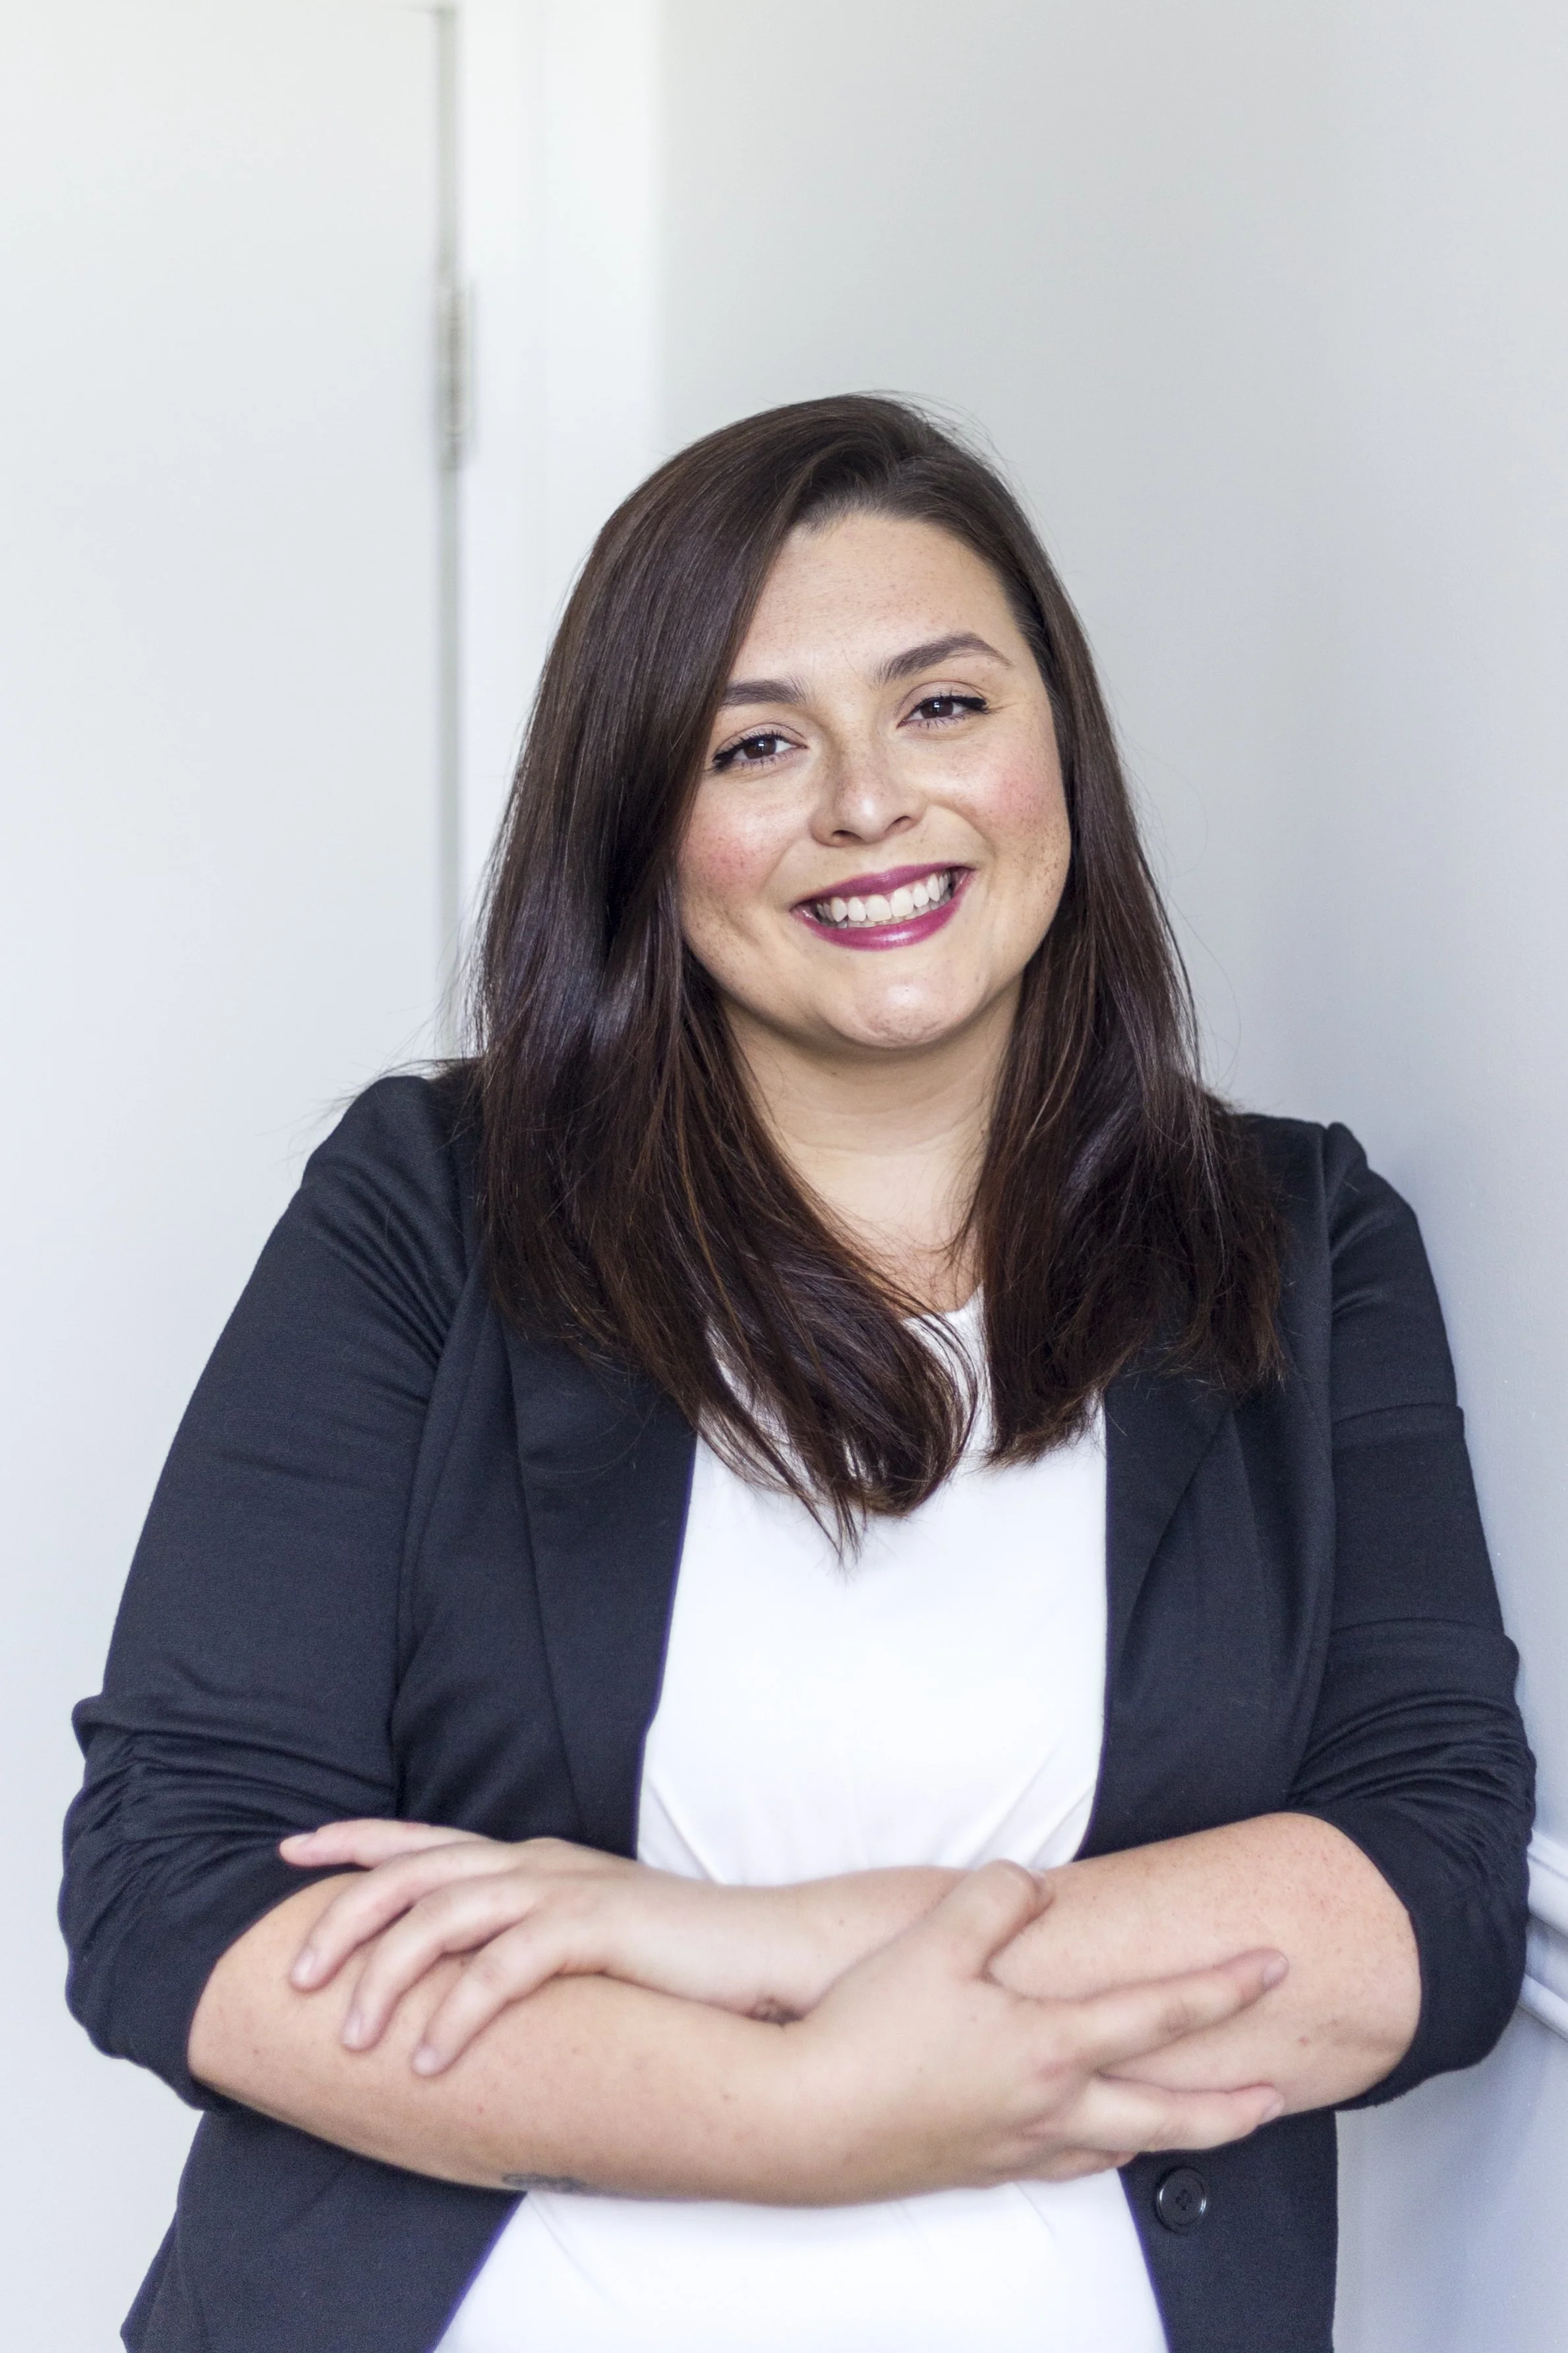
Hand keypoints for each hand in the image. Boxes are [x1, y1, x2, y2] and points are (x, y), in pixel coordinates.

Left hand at [280, 1819, 826, 2071]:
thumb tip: (456, 1982)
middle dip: (342, 1920)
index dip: (353, 1841)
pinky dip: (456, 2014)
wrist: (767, 1957)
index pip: (423, 1840)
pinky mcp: (596, 1927)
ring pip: (444, 1916)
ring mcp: (566, 1889)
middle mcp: (537, 1862)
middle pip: (413, 1874)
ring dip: (387, 1979)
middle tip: (297, 1980)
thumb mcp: (584, 1941)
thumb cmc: (675, 1965)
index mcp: (531, 1861)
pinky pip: (503, 1968)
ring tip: (356, 2041)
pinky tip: (430, 2061)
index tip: (289, 1850)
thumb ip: (526, 1942)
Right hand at [775, 1862, 1286, 2199]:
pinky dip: (1099, 2151)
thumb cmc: (868, 2032)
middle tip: (1278, 2096)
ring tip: (1196, 2124)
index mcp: (1050, 2047)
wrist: (804, 2119)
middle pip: (1169, 2113)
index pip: (1160, 2013)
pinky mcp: (979, 2169)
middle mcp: (1050, 2107)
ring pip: (1119, 2147)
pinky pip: (1065, 2164)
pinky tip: (1091, 2142)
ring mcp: (1017, 2147)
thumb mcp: (934, 1937)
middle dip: (1232, 2106)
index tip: (1275, 1969)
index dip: (1224, 1987)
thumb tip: (1034, 1883)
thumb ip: (996, 1896)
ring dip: (1171, 2135)